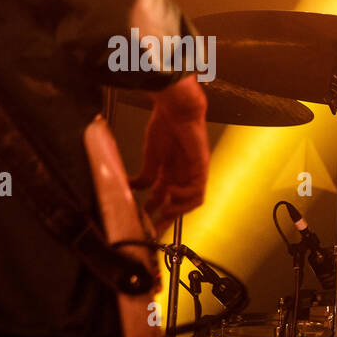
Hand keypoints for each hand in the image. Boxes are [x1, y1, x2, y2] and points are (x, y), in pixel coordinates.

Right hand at [130, 77, 208, 233]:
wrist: (176, 108)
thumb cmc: (165, 124)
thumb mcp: (150, 155)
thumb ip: (146, 174)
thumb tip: (135, 187)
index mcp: (169, 171)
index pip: (163, 197)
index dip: (154, 210)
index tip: (145, 222)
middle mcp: (182, 174)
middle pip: (178, 203)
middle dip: (166, 217)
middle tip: (155, 227)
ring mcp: (193, 171)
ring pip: (191, 201)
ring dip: (178, 209)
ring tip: (165, 212)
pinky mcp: (201, 167)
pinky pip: (197, 190)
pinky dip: (184, 196)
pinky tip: (171, 193)